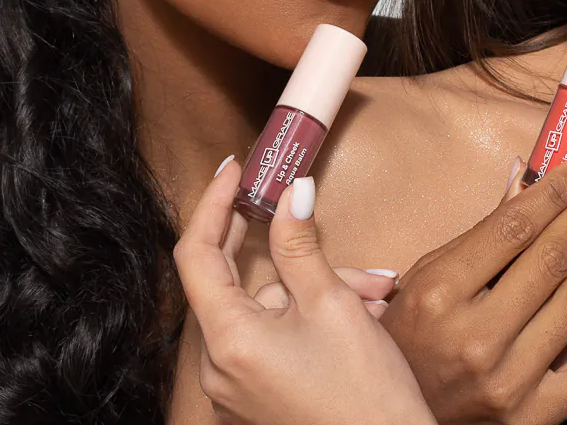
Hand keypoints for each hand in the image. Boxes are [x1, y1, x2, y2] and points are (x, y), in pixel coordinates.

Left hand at [174, 159, 435, 424]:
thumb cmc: (363, 394)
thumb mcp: (331, 304)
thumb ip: (300, 243)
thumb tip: (291, 191)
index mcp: (228, 340)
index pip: (195, 254)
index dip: (212, 204)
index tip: (235, 170)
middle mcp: (220, 367)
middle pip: (236, 281)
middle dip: (284, 246)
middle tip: (299, 206)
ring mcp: (238, 387)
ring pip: (268, 308)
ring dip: (315, 286)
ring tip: (371, 289)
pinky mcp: (259, 397)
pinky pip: (276, 336)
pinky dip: (311, 316)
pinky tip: (362, 312)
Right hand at [380, 152, 566, 423]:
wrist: (393, 417)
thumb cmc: (407, 338)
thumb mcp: (427, 275)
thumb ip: (480, 231)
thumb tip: (523, 177)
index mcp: (440, 294)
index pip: (514, 228)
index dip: (554, 190)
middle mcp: (476, 340)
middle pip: (551, 259)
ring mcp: (509, 383)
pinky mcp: (534, 417)